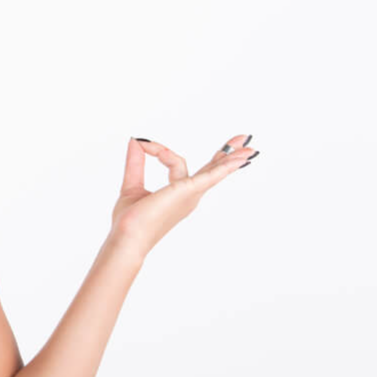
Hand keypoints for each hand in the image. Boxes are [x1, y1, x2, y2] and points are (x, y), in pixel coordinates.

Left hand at [107, 134, 259, 258]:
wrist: (127, 237)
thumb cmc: (130, 222)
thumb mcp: (132, 184)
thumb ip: (136, 162)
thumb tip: (135, 140)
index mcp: (178, 194)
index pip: (177, 164)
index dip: (160, 151)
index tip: (142, 143)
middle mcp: (189, 195)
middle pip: (211, 170)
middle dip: (226, 155)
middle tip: (243, 140)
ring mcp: (191, 195)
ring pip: (214, 171)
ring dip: (230, 158)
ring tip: (248, 147)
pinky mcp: (188, 192)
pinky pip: (210, 175)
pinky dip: (225, 167)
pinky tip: (239, 160)